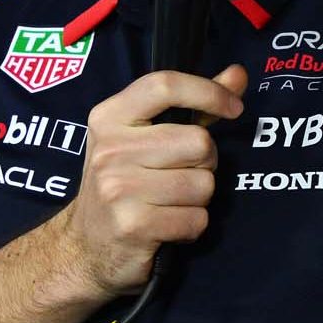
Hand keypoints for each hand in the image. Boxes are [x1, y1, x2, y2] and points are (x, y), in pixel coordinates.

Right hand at [60, 64, 246, 296]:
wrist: (85, 247)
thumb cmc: (121, 184)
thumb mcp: (143, 138)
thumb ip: (193, 105)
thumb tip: (238, 74)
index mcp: (108, 117)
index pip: (164, 85)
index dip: (208, 92)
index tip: (234, 109)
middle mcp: (109, 149)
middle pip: (198, 142)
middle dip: (205, 164)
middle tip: (181, 174)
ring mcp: (118, 188)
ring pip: (204, 185)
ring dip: (198, 199)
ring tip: (170, 202)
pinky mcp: (133, 225)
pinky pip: (196, 219)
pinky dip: (191, 226)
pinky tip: (167, 225)